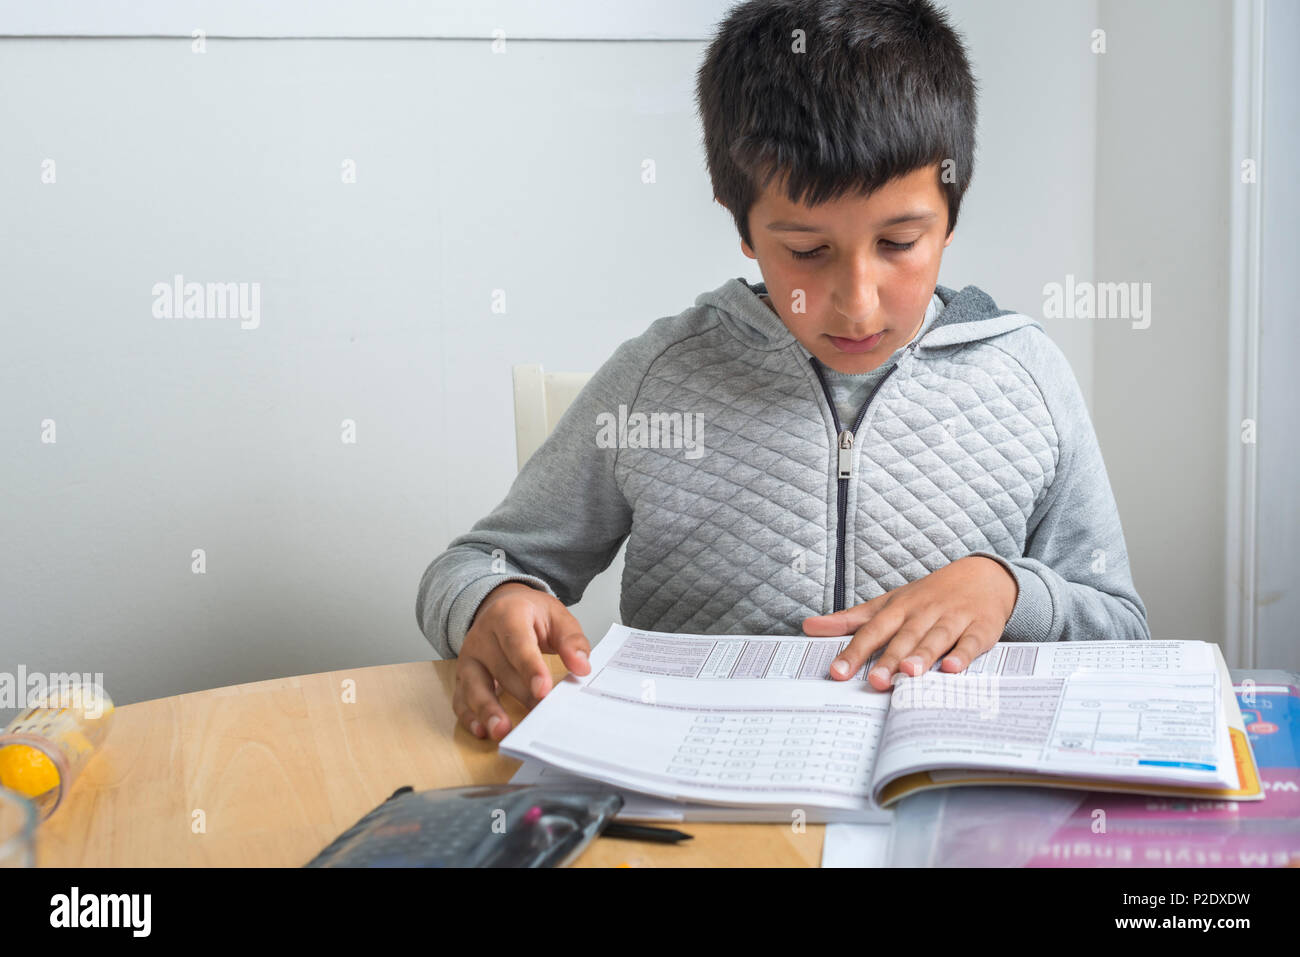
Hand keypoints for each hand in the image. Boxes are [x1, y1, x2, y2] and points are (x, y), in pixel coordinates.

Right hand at [453, 582, 590, 741]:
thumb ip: (571, 640)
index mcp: (507, 615)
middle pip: (501, 670)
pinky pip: (461, 698)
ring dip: (487, 710)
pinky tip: (481, 731)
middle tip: (540, 716)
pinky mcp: (463, 675)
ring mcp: (470, 657)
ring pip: (474, 686)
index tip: (544, 691)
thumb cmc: (530, 613)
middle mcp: (483, 636)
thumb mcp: (556, 616)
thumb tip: (581, 667)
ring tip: (502, 731)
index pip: (517, 643)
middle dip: (522, 696)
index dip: (530, 668)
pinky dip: (469, 716)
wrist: (500, 606)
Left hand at [803, 556, 1017, 690]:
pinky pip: (971, 643)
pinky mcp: (980, 628)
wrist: (983, 576)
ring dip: (923, 656)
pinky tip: (952, 669)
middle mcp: (923, 613)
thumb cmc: (928, 596)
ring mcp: (953, 619)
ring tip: (910, 673)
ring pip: (936, 638)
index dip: (854, 652)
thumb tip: (808, 627)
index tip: (837, 673)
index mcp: (898, 609)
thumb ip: (850, 620)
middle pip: (903, 638)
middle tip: (876, 682)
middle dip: (889, 659)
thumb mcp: (888, 603)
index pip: (871, 631)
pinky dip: (963, 655)